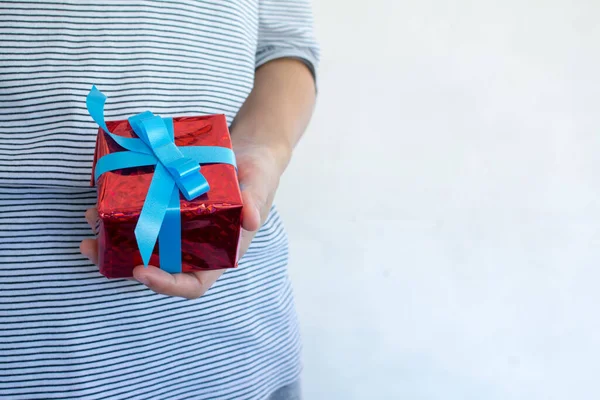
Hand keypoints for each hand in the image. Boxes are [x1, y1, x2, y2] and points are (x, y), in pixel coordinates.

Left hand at [80, 142, 287, 298]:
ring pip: (142, 242)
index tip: (140, 271)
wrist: (248, 153)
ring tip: (90, 217)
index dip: (166, 284)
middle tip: (93, 248)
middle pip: (157, 267)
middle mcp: (194, 245)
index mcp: (218, 252)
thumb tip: (250, 219)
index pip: (192, 283)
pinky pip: (142, 214)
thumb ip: (255, 202)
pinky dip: (121, 209)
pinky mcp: (167, 204)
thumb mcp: (260, 186)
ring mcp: (178, 226)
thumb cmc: (258, 176)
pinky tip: (104, 196)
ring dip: (112, 235)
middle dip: (122, 261)